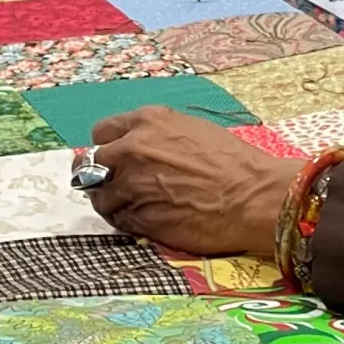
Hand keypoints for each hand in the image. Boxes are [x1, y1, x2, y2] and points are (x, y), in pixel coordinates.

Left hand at [85, 106, 299, 255]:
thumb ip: (156, 136)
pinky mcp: (139, 217)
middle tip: (111, 185)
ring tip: (133, 206)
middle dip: (98, 175)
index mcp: (147, 122)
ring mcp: (132, 185)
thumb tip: (138, 148)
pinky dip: (126, 221)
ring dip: (111, 202)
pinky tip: (146, 220)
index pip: (101, 132)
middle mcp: (132, 150)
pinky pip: (118, 220)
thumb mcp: (193, 130)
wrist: (254, 196)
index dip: (107, 147)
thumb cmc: (235, 163)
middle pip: (88, 164)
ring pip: (99, 196)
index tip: (113, 158)